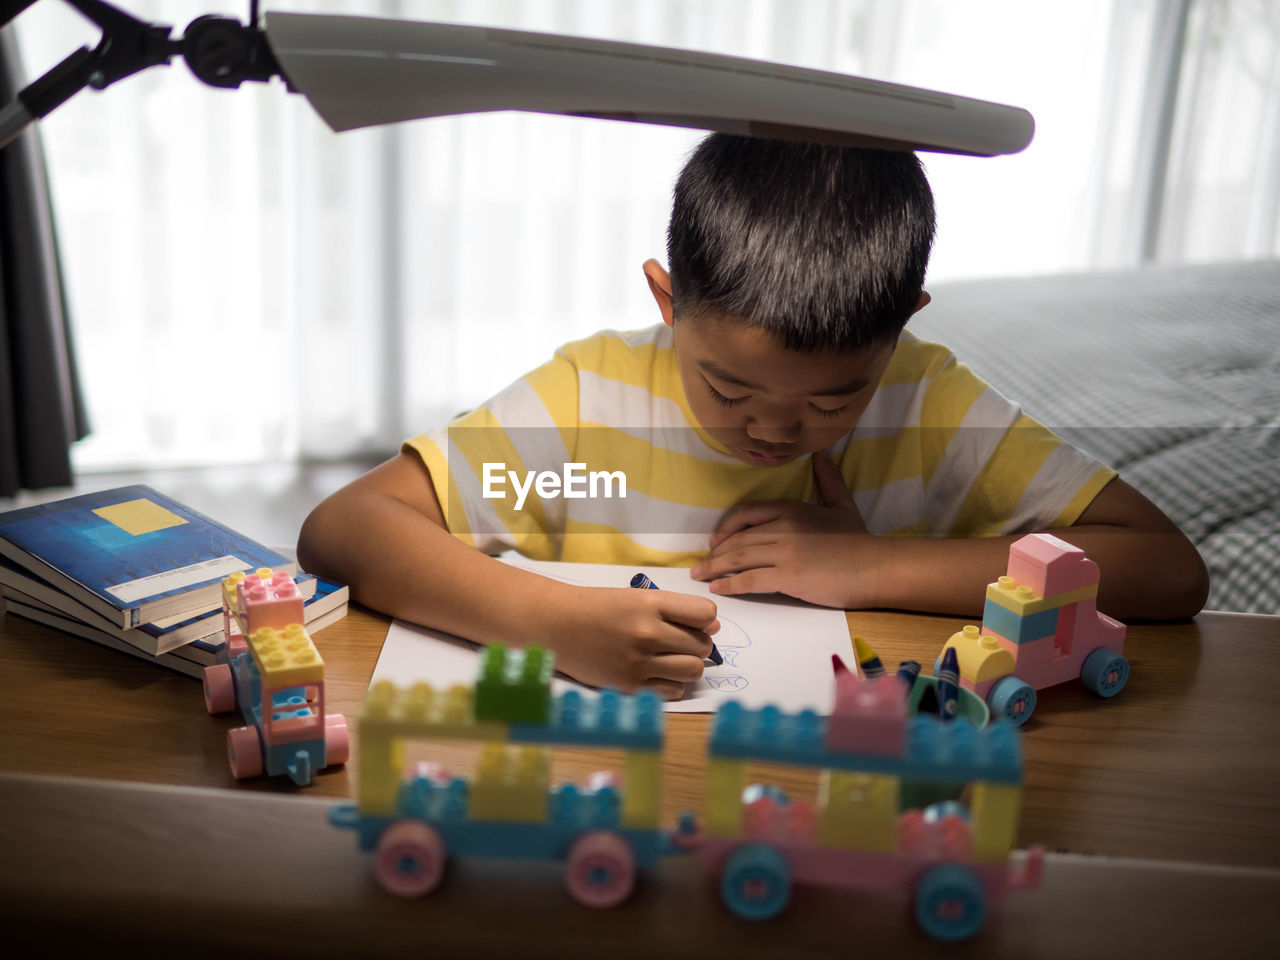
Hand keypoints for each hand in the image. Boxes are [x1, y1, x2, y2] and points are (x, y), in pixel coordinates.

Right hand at [537, 584, 719, 699]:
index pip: (705, 615)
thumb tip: (714, 628)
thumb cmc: (598, 608)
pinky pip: (673, 690)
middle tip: (678, 642)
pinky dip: (671, 683)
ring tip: (671, 659)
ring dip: (688, 665)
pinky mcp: (629, 686)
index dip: (704, 620)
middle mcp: (646, 632)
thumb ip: (675, 610)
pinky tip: (656, 673)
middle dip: (697, 644)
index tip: (693, 622)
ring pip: (693, 670)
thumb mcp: (636, 597)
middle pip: (702, 645)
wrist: (557, 625)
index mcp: (649, 603)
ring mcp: (637, 662)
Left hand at [689, 449, 881, 607]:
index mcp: (792, 509)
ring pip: (739, 557)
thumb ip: (829, 479)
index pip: (746, 514)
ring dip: (715, 568)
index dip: (726, 528)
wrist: (876, 567)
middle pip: (738, 539)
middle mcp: (784, 526)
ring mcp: (785, 551)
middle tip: (700, 565)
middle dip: (715, 553)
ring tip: (701, 577)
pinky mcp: (789, 575)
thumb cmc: (859, 540)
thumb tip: (821, 452)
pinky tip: (719, 588)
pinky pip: (750, 579)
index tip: (715, 541)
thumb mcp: (843, 504)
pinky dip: (730, 583)